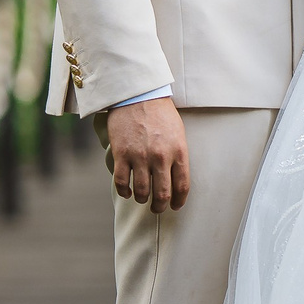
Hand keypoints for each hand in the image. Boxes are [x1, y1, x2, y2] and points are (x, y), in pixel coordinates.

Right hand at [105, 97, 189, 212]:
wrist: (138, 95)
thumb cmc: (161, 113)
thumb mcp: (178, 133)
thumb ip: (177, 155)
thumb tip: (175, 177)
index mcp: (178, 152)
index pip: (182, 186)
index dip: (179, 201)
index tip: (176, 206)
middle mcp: (161, 157)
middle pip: (162, 194)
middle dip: (160, 206)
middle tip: (157, 208)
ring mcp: (140, 156)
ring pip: (142, 192)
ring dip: (142, 200)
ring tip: (142, 199)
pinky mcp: (121, 154)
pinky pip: (122, 182)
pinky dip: (124, 191)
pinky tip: (126, 192)